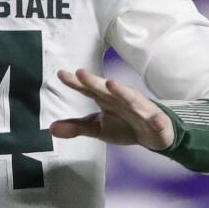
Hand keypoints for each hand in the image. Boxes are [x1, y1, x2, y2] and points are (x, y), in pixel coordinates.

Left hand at [51, 68, 174, 151]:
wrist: (153, 134)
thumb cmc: (123, 125)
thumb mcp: (96, 128)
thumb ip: (75, 127)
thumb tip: (51, 128)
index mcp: (105, 99)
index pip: (88, 88)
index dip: (75, 82)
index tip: (61, 74)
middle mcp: (121, 99)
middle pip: (106, 89)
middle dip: (94, 81)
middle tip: (81, 73)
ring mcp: (140, 108)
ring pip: (131, 98)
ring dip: (122, 91)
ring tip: (111, 84)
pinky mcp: (157, 121)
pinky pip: (157, 120)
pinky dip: (156, 119)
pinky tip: (155, 119)